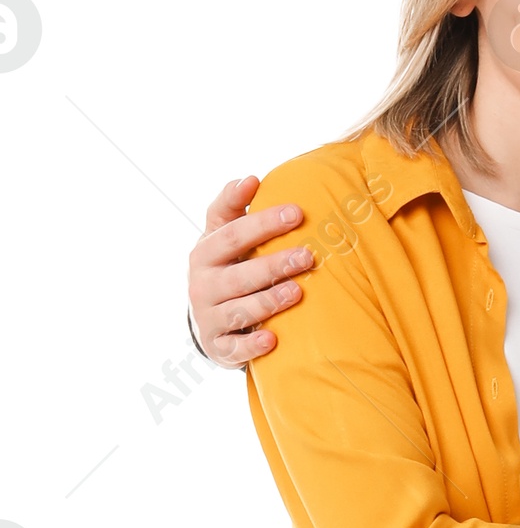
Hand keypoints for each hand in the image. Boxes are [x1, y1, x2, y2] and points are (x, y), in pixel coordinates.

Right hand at [187, 177, 314, 365]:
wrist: (208, 318)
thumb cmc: (224, 267)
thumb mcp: (220, 236)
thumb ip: (231, 207)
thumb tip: (249, 178)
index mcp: (205, 253)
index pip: (233, 234)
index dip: (263, 223)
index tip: (297, 212)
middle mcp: (203, 285)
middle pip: (240, 274)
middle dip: (274, 263)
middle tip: (308, 255)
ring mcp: (209, 318)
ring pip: (240, 309)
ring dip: (269, 301)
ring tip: (297, 291)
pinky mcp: (219, 347)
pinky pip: (235, 348)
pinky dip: (252, 345)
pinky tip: (272, 338)